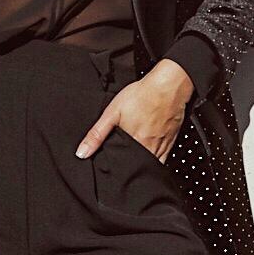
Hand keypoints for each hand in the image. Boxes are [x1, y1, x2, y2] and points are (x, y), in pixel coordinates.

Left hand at [74, 60, 192, 164]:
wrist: (169, 85)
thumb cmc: (142, 95)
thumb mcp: (112, 112)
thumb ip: (97, 134)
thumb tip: (82, 153)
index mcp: (133, 143)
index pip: (122, 166)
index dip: (115, 169)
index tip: (110, 168)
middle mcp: (148, 148)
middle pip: (136, 167)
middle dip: (128, 168)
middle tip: (121, 164)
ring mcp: (161, 146)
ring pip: (150, 165)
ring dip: (141, 166)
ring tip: (133, 161)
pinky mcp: (170, 142)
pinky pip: (163, 159)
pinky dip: (155, 162)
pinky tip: (149, 156)